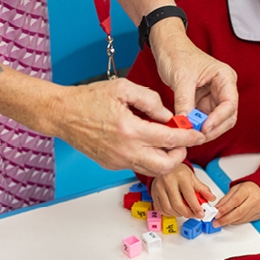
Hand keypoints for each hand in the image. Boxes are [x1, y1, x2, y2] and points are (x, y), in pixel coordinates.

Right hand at [54, 80, 211, 176]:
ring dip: (165, 160)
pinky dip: (148, 158)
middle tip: (181, 143)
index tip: (198, 135)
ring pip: (153, 171)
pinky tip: (146, 144)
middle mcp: (126, 150)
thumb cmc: (89, 98)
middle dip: (180, 156)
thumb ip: (150, 100)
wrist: (61, 113)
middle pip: (166, 166)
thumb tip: (169, 116)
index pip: (170, 140)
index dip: (188, 138)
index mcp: (130, 130)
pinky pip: (138, 166)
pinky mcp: (112, 165)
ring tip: (165, 144)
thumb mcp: (123, 88)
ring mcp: (118, 161)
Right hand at [149, 164, 215, 218]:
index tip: (201, 214)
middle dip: (187, 213)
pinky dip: (169, 213)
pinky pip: (160, 208)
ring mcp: (159, 188)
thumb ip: (203, 189)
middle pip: (177, 204)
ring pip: (168, 208)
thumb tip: (211, 198)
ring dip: (178, 214)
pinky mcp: (153, 193)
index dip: (196, 207)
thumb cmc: (179, 172)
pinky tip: (175, 211)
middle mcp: (168, 182)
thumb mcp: (193, 178)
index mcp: (180, 177)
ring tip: (185, 212)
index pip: (189, 196)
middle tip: (194, 215)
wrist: (165, 165)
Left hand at [150, 29, 237, 140]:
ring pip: (217, 122)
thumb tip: (185, 123)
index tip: (204, 128)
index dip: (219, 119)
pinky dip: (197, 127)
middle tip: (197, 136)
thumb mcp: (181, 78)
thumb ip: (184, 102)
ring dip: (205, 130)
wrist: (167, 47)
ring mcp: (214, 98)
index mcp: (225, 77)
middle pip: (228, 117)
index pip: (229, 103)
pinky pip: (204, 120)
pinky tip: (187, 130)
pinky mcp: (203, 104)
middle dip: (214, 128)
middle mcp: (224, 89)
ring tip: (190, 134)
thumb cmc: (177, 53)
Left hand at [214, 181, 259, 225]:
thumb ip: (226, 198)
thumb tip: (217, 208)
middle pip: (239, 212)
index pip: (235, 201)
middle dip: (226, 219)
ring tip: (221, 222)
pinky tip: (231, 221)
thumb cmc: (251, 188)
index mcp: (248, 190)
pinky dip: (237, 222)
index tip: (216, 214)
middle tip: (216, 222)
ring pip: (242, 219)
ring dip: (230, 221)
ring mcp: (258, 209)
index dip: (225, 209)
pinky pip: (246, 221)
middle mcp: (254, 200)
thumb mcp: (236, 188)